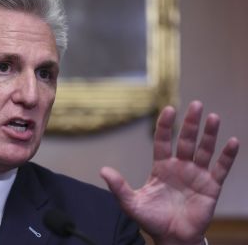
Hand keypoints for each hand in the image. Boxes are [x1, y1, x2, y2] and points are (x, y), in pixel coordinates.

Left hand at [100, 101, 238, 244]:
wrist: (172, 238)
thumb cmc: (152, 219)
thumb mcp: (131, 203)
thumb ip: (119, 187)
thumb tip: (103, 170)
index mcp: (161, 167)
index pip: (163, 141)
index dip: (165, 126)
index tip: (169, 109)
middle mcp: (180, 166)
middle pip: (186, 140)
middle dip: (191, 124)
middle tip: (196, 105)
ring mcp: (196, 175)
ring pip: (204, 150)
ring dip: (209, 134)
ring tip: (213, 117)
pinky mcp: (211, 186)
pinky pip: (221, 168)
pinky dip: (227, 156)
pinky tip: (232, 142)